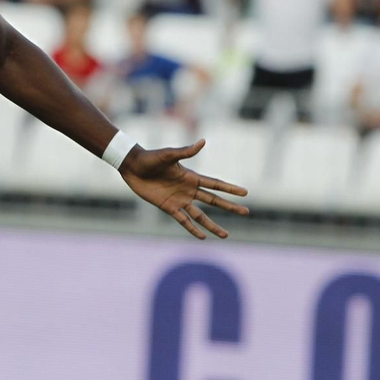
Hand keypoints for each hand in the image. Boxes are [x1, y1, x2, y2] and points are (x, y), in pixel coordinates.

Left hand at [121, 140, 247, 239]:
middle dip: (229, 207)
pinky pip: (183, 221)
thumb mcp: (168, 155)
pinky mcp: (168, 207)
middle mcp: (189, 190)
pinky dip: (193, 229)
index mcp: (191, 177)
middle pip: (214, 201)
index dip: (230, 188)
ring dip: (213, 225)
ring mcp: (179, 200)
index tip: (245, 193)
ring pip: (201, 216)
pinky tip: (203, 237)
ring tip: (225, 235)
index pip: (215, 184)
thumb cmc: (150, 158)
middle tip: (246, 212)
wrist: (133, 167)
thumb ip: (186, 151)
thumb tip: (203, 141)